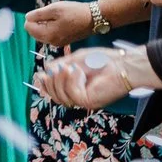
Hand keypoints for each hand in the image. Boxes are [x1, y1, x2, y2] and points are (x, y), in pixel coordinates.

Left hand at [24, 0, 96, 47]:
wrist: (94, 19)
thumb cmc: (74, 12)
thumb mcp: (54, 9)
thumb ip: (38, 14)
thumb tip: (27, 18)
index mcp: (48, 35)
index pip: (28, 27)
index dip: (32, 17)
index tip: (43, 11)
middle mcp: (51, 42)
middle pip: (34, 32)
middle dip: (37, 22)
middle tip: (50, 13)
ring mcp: (58, 43)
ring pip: (42, 33)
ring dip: (44, 24)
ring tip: (56, 16)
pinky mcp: (64, 41)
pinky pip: (51, 35)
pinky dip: (51, 27)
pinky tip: (61, 21)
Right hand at [38, 45, 160, 109]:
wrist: (121, 64)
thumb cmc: (103, 60)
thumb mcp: (74, 61)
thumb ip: (58, 68)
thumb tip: (41, 74)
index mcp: (76, 88)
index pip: (55, 93)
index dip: (46, 86)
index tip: (40, 75)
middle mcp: (80, 97)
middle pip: (55, 97)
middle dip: (51, 82)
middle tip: (54, 68)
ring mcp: (84, 100)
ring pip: (61, 97)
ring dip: (61, 80)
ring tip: (68, 67)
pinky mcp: (89, 101)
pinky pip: (72, 93)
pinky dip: (71, 80)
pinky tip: (77, 71)